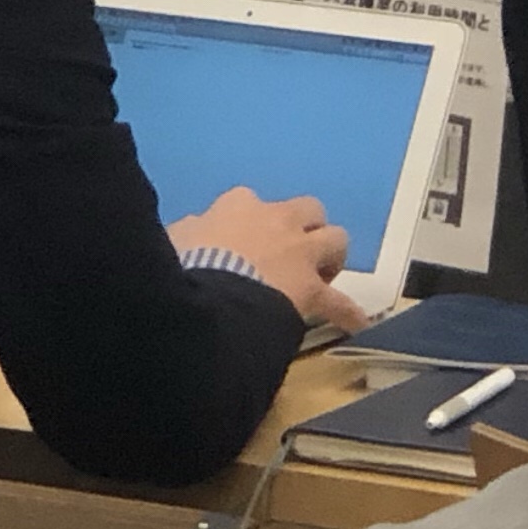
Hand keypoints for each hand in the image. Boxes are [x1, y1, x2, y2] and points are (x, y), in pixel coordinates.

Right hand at [175, 185, 364, 333]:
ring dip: (330, 255)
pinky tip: (354, 324)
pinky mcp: (312, 289)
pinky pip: (338, 303)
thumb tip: (196, 232)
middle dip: (304, 228)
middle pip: (306, 211)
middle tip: (291, 253)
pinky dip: (346, 312)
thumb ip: (190, 232)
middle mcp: (277, 220)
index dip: (250, 224)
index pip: (249, 204)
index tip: (243, 243)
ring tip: (322, 274)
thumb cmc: (183, 265)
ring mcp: (299, 254)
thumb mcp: (174, 239)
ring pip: (334, 239)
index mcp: (238, 206)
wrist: (206, 297)